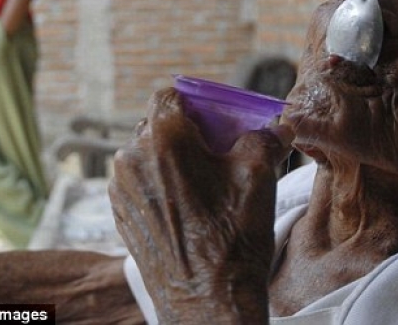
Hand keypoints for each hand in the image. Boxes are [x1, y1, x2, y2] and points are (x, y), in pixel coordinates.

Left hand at [109, 88, 292, 323]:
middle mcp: (132, 158)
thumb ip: (265, 138)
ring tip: (205, 182)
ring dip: (173, 159)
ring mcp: (122, 188)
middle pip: (158, 125)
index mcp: (162, 137)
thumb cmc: (232, 239)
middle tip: (218, 149)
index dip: (196, 102)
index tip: (216, 117)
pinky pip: (141, 183)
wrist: (208, 301)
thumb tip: (276, 127)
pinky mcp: (121, 215)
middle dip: (187, 132)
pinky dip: (161, 184)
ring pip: (148, 155)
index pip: (170, 95)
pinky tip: (189, 205)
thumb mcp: (259, 176)